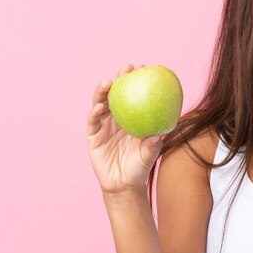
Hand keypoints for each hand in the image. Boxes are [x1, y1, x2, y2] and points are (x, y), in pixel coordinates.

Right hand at [86, 64, 162, 194]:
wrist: (124, 184)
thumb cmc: (140, 167)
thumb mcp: (149, 154)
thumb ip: (153, 145)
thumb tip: (159, 134)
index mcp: (132, 118)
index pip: (134, 96)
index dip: (137, 82)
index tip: (145, 69)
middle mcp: (116, 119)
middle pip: (117, 94)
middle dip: (120, 79)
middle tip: (127, 68)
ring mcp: (103, 126)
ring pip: (101, 103)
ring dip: (102, 92)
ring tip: (108, 83)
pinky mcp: (93, 136)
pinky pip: (93, 122)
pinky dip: (95, 112)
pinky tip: (99, 106)